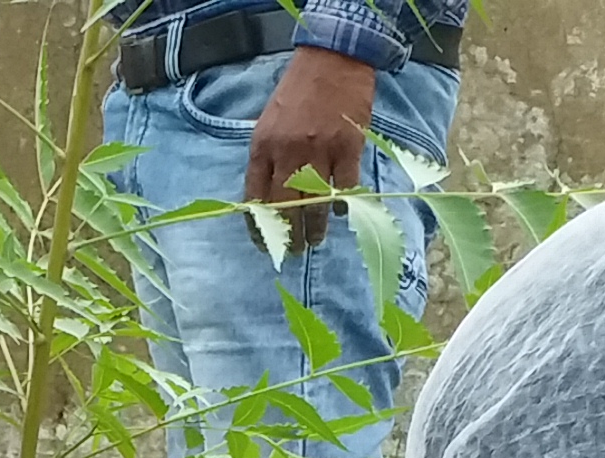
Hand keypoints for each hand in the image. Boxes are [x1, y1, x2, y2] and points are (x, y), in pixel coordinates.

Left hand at [243, 45, 381, 247]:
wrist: (332, 59)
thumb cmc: (298, 90)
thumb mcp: (268, 122)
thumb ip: (267, 157)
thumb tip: (265, 198)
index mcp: (263, 146)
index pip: (255, 198)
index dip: (260, 228)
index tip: (264, 245)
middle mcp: (288, 152)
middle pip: (285, 208)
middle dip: (288, 237)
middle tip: (294, 251)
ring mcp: (319, 151)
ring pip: (315, 205)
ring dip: (315, 229)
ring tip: (316, 241)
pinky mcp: (348, 148)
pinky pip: (345, 189)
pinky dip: (343, 205)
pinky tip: (342, 214)